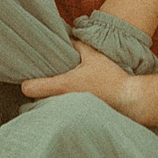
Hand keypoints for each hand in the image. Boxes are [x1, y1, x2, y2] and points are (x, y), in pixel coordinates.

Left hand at [20, 41, 143, 119]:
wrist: (129, 100)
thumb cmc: (111, 77)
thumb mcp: (93, 55)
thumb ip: (76, 44)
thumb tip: (65, 37)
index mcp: (62, 85)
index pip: (28, 88)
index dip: (27, 81)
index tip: (31, 76)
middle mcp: (61, 102)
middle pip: (33, 100)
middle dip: (38, 91)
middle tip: (45, 81)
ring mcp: (67, 114)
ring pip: (46, 109)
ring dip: (48, 101)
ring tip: (57, 92)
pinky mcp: (75, 120)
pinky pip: (58, 116)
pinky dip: (59, 110)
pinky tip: (69, 101)